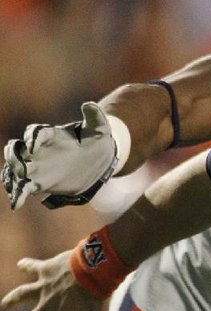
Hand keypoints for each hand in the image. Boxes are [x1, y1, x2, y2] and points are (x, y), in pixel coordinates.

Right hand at [1, 252, 108, 310]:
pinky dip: (27, 265)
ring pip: (23, 294)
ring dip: (12, 300)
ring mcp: (45, 287)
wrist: (95, 270)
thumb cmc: (96, 299)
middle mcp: (47, 305)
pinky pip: (33, 267)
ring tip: (3, 305)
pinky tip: (21, 263)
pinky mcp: (47, 270)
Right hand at [2, 102, 118, 209]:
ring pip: (15, 168)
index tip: (32, 145)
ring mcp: (37, 166)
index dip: (32, 137)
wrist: (98, 161)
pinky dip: (17, 194)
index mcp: (52, 135)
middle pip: (17, 149)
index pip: (36, 132)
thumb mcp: (100, 129)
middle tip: (21, 167)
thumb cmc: (97, 141)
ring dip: (10, 175)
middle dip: (14, 156)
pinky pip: (23, 187)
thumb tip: (89, 104)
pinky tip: (15, 205)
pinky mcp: (39, 182)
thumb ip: (96, 117)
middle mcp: (40, 149)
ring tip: (12, 186)